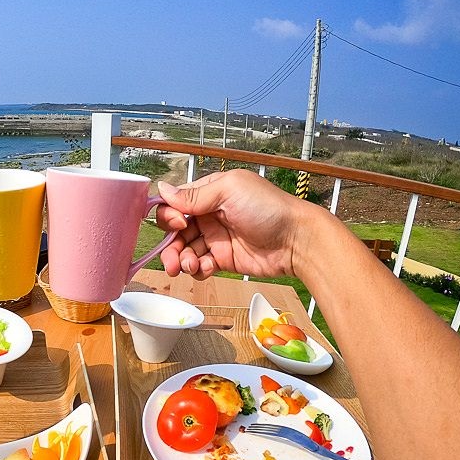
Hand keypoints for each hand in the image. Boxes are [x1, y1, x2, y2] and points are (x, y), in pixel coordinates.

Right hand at [155, 170, 313, 279]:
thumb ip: (195, 195)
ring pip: (185, 251)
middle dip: (170, 245)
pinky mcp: (224, 259)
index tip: (178, 224)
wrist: (296, 240)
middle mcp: (210, 215)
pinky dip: (197, 270)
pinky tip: (206, 268)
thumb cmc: (269, 208)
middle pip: (176, 231)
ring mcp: (216, 239)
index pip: (176, 204)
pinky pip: (200, 266)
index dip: (170, 215)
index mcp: (210, 194)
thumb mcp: (229, 191)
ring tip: (189, 266)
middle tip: (172, 260)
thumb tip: (163, 190)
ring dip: (181, 260)